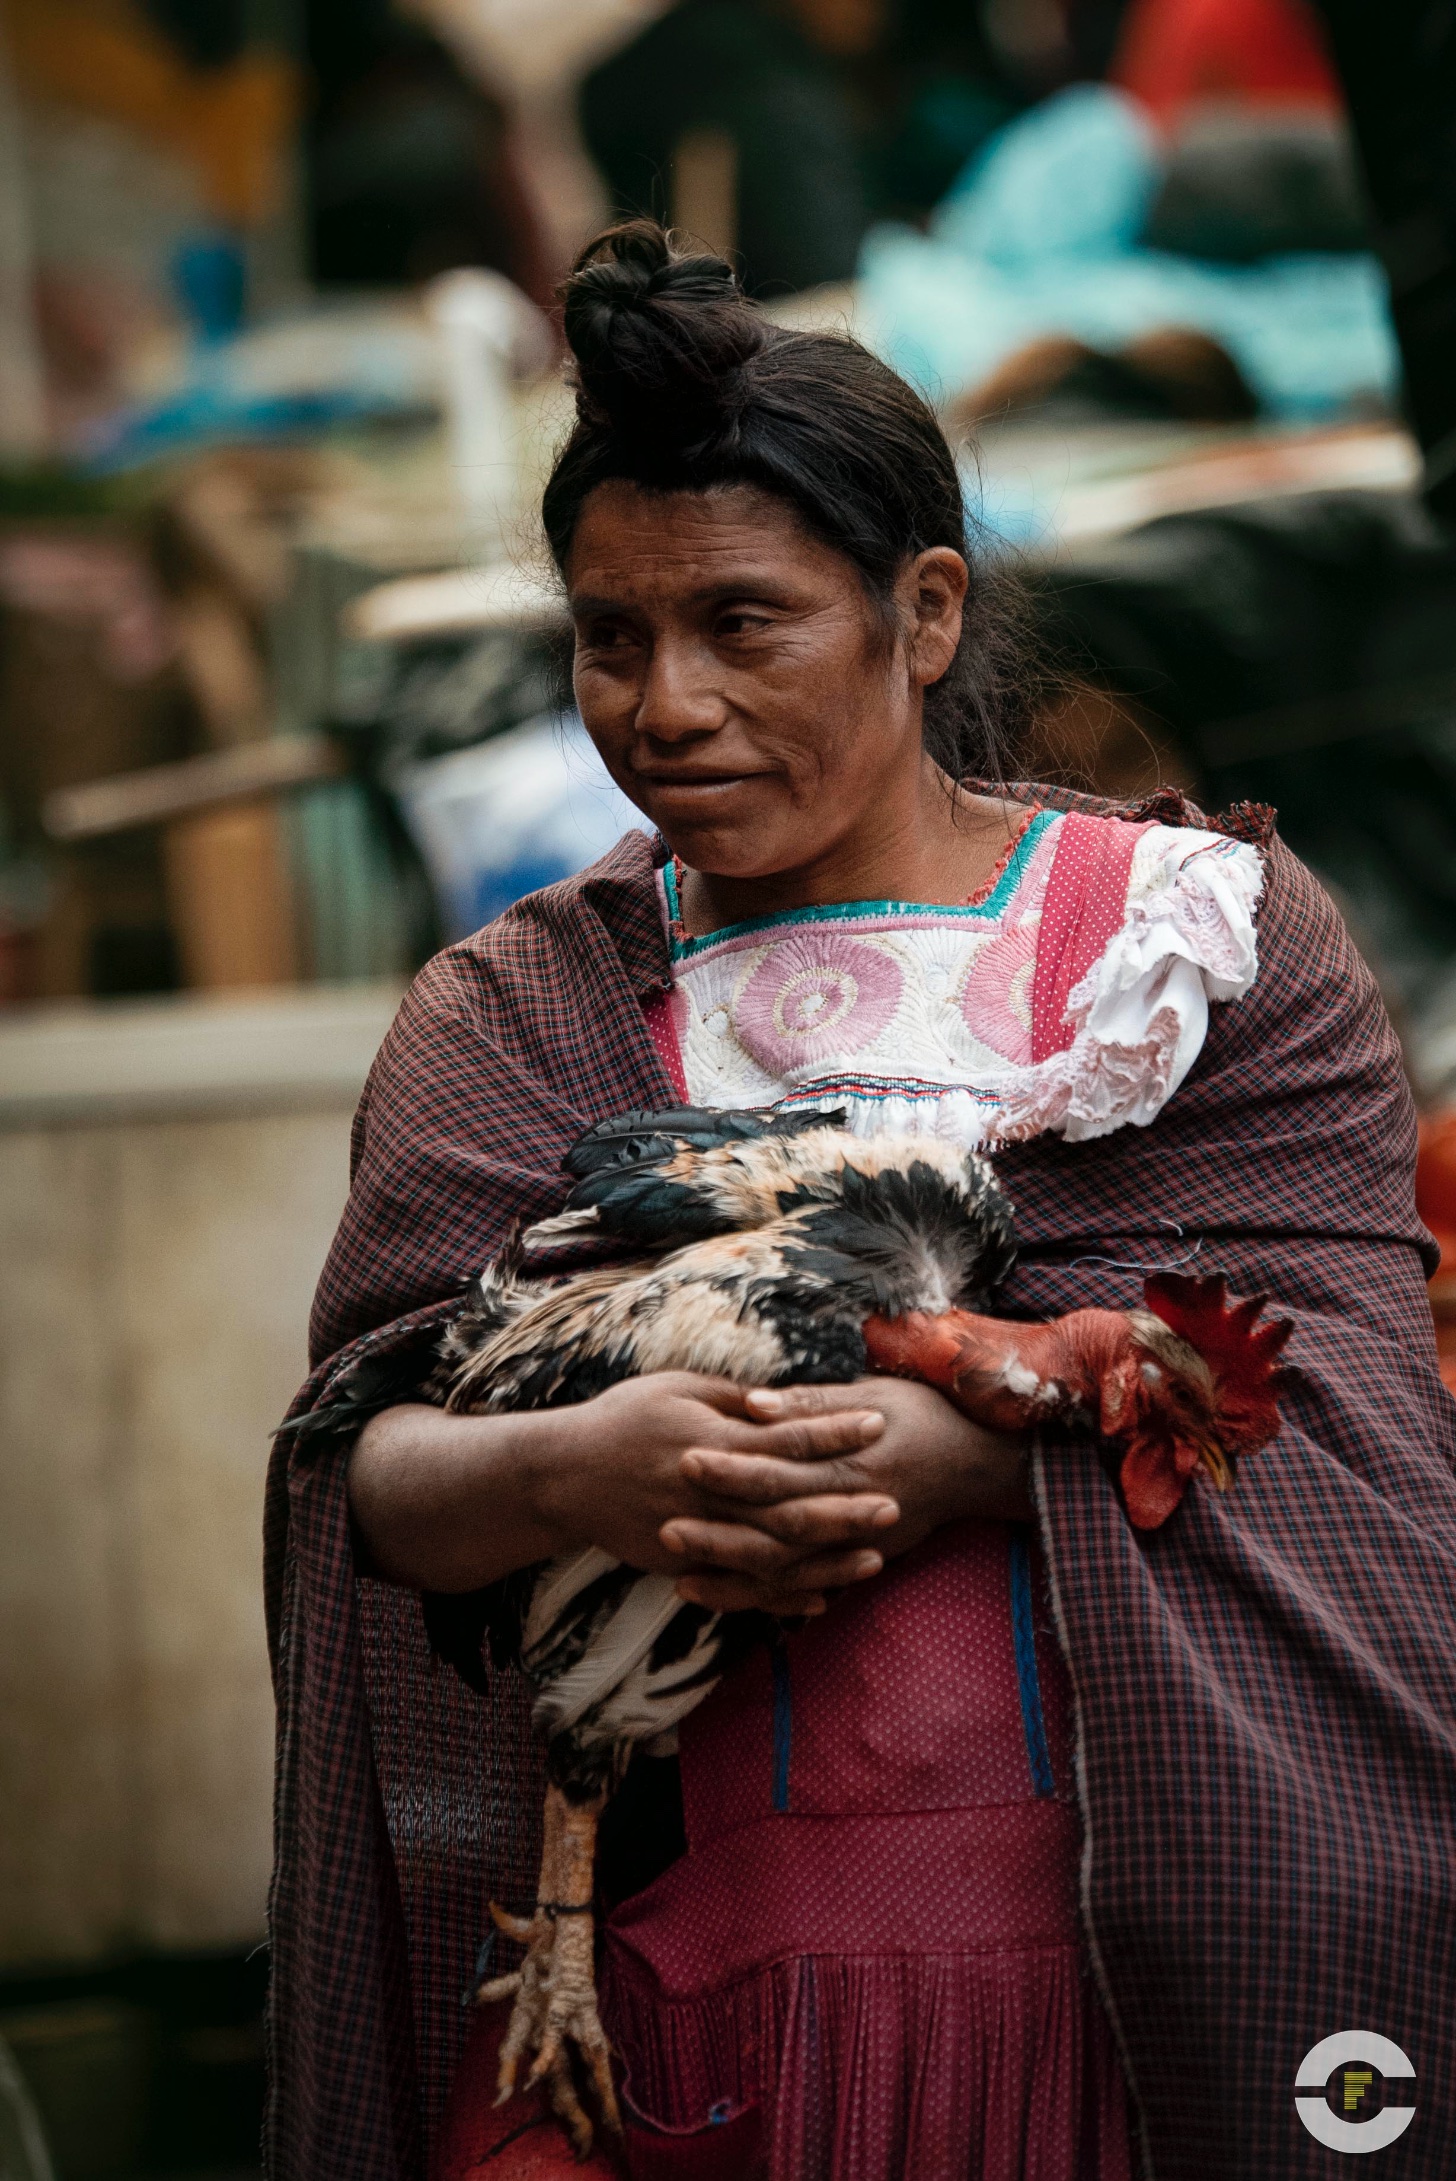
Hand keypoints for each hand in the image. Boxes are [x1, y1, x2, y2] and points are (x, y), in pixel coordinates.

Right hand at [532, 1372, 898, 1611]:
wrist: (563, 1475)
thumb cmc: (624, 1419)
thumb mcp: (677, 1388)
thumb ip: (734, 1398)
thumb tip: (787, 1398)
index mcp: (712, 1439)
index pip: (787, 1437)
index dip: (834, 1431)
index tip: (877, 1421)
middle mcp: (709, 1491)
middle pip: (790, 1504)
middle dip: (846, 1506)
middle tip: (896, 1502)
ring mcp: (697, 1533)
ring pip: (774, 1555)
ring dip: (827, 1560)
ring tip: (876, 1558)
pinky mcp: (684, 1563)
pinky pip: (741, 1587)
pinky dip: (782, 1597)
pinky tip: (821, 1599)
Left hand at [662, 1377, 1030, 1613]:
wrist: (978, 1466)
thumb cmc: (925, 1415)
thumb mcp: (876, 1394)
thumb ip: (813, 1402)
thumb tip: (755, 1404)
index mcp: (851, 1462)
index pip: (781, 1469)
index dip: (733, 1468)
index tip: (686, 1459)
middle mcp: (851, 1510)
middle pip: (775, 1527)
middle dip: (719, 1530)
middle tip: (663, 1524)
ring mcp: (855, 1543)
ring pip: (786, 1570)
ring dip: (732, 1573)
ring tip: (677, 1572)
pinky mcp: (856, 1560)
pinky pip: (803, 1588)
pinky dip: (760, 1597)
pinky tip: (719, 1594)